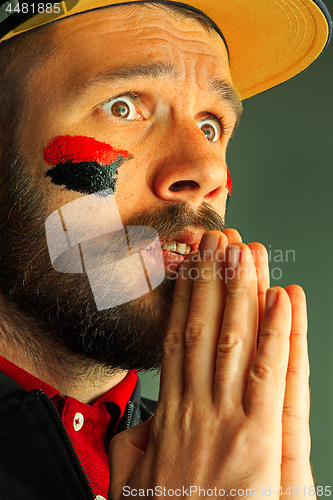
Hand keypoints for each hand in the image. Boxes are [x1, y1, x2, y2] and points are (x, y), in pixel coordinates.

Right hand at [108, 230, 313, 498]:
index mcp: (169, 415)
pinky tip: (282, 299)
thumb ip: (135, 443)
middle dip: (212, 280)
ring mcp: (228, 419)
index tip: (192, 266)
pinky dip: (277, 334)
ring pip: (235, 340)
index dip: (187, 298)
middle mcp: (196, 407)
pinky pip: (269, 375)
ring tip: (246, 252)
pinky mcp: (260, 440)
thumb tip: (137, 420)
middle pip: (204, 328)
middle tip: (218, 240)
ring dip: (243, 291)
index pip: (178, 339)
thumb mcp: (133, 482)